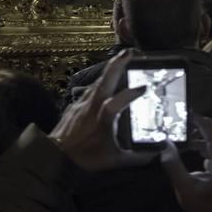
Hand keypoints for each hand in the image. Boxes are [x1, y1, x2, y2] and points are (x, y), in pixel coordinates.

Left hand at [50, 50, 148, 171]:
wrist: (54, 155)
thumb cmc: (85, 157)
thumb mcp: (113, 160)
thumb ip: (137, 157)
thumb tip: (156, 156)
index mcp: (103, 118)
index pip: (118, 101)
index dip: (131, 94)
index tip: (145, 87)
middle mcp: (92, 106)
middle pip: (105, 80)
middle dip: (118, 64)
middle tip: (129, 52)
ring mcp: (82, 103)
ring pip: (97, 81)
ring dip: (109, 69)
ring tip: (120, 60)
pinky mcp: (75, 104)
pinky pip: (89, 89)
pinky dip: (99, 82)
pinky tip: (105, 81)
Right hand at [161, 117, 211, 211]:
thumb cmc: (200, 205)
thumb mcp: (183, 188)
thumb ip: (173, 166)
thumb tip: (165, 145)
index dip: (203, 123)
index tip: (188, 115)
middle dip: (207, 123)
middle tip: (189, 120)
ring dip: (208, 130)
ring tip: (188, 131)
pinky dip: (210, 138)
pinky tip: (194, 143)